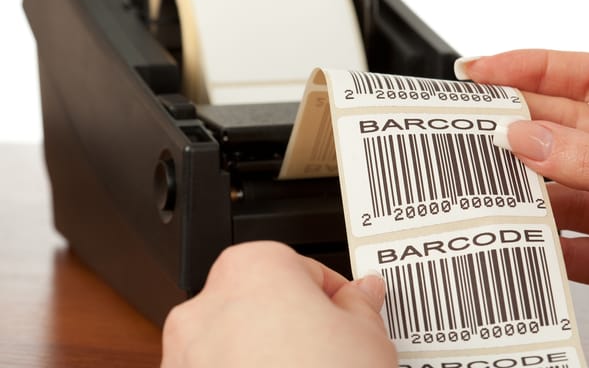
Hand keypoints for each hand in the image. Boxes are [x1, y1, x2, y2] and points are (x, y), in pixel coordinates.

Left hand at [161, 241, 396, 367]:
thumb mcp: (367, 339)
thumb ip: (362, 305)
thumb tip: (364, 293)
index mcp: (251, 269)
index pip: (304, 267)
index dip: (335, 297)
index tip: (351, 316)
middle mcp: (205, 307)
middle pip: (264, 303)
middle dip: (299, 326)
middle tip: (334, 352)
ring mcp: (184, 357)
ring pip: (237, 342)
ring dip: (268, 356)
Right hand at [456, 49, 588, 365]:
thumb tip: (529, 137)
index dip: (535, 68)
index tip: (485, 69)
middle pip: (572, 132)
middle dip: (521, 128)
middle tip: (472, 129)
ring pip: (572, 194)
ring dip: (532, 195)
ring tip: (490, 189)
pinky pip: (582, 250)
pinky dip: (553, 250)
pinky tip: (531, 243)